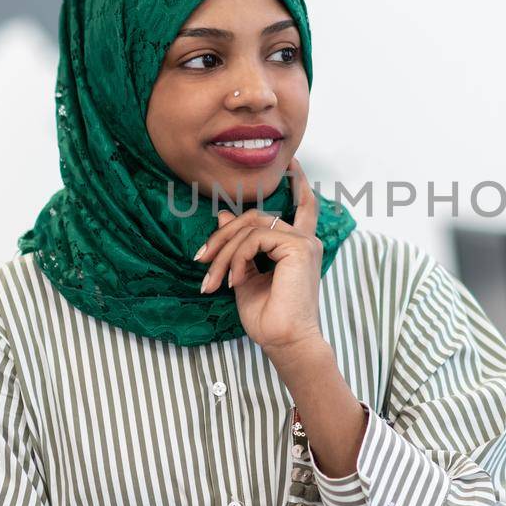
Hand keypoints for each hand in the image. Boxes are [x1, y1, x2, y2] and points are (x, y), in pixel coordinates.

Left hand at [194, 157, 323, 351]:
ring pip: (250, 226)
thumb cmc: (268, 318)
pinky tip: (234, 280)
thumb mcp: (244, 276)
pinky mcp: (298, 247)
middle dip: (222, 236)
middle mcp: (304, 240)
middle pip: (255, 216)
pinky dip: (237, 258)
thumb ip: (238, 246)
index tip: (290, 164)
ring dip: (223, 251)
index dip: (298, 183)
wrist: (284, 342)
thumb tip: (224, 214)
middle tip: (200, 261)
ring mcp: (303, 242)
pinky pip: (254, 238)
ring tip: (213, 280)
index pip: (303, 207)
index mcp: (298, 247)